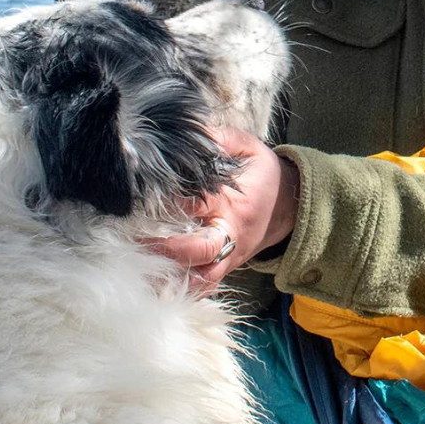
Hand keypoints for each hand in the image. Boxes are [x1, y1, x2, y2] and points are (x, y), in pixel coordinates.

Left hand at [151, 126, 298, 293]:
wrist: (290, 205)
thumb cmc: (263, 174)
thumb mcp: (248, 147)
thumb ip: (219, 138)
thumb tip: (189, 132)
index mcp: (234, 202)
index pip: (200, 204)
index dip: (173, 203)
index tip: (143, 198)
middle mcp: (231, 233)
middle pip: (199, 251)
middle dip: (167, 251)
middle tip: (134, 244)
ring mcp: (229, 255)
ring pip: (200, 278)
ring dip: (170, 279)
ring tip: (137, 272)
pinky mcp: (225, 268)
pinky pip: (203, 288)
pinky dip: (180, 291)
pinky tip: (153, 288)